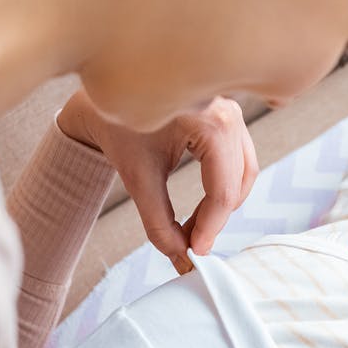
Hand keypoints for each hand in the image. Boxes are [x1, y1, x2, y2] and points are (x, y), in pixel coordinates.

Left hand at [57, 90, 257, 273]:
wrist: (102, 93)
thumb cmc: (117, 124)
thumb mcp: (138, 177)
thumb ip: (158, 222)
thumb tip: (179, 255)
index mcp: (211, 123)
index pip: (223, 190)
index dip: (210, 227)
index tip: (194, 252)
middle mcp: (229, 114)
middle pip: (239, 182)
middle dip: (217, 218)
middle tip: (192, 243)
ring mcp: (232, 112)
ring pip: (245, 171)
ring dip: (225, 203)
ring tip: (196, 225)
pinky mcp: (227, 116)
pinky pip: (239, 158)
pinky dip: (225, 184)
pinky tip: (203, 203)